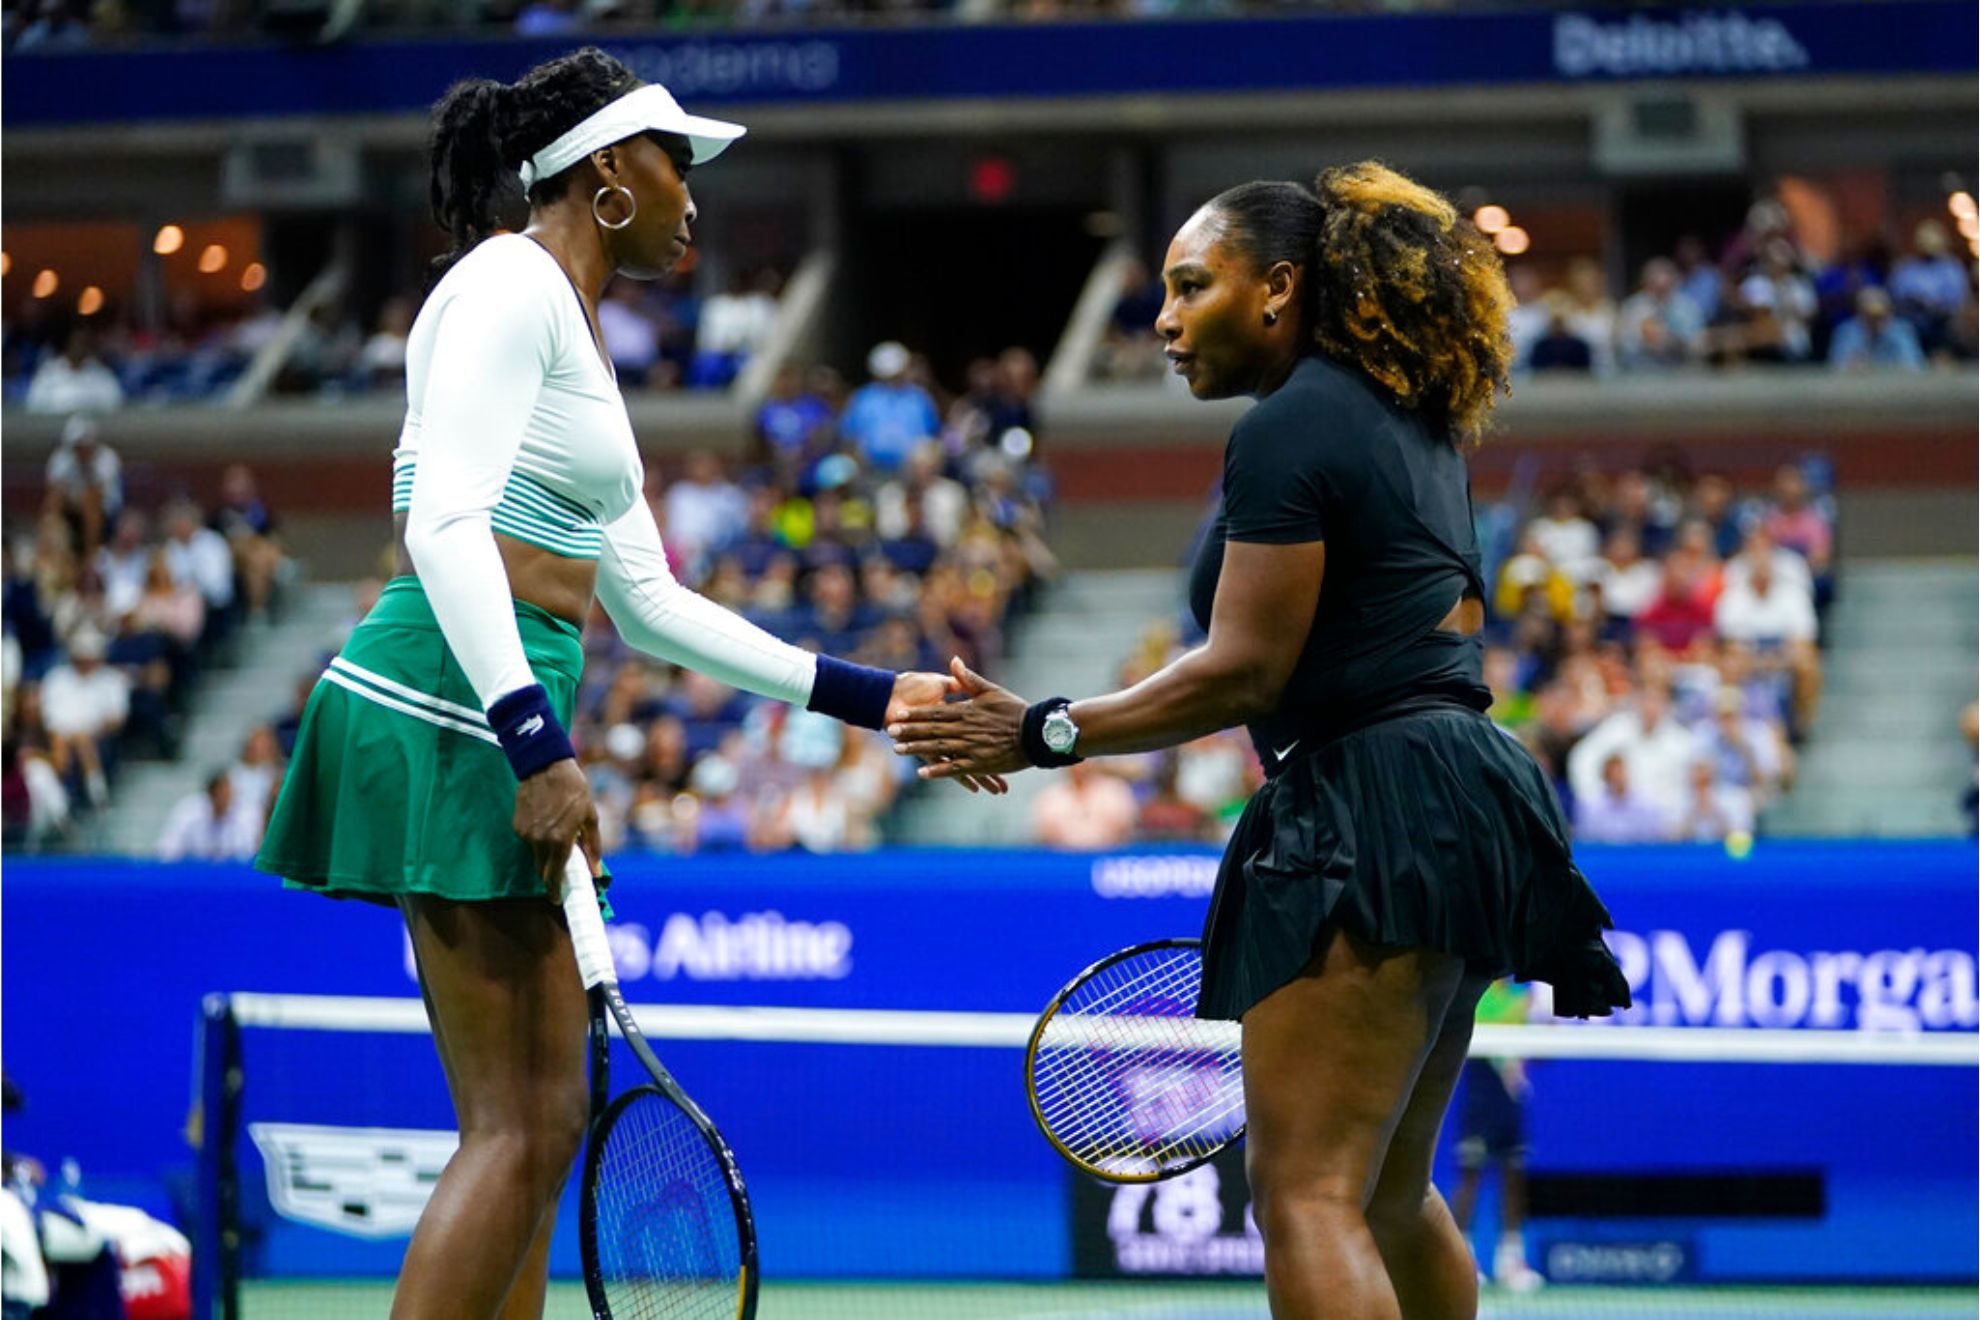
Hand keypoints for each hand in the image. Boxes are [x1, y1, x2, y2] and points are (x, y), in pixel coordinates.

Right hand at [512, 757, 599, 890]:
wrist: (545, 766)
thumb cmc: (574, 790)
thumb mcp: (590, 816)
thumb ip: (593, 847)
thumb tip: (596, 872)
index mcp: (560, 841)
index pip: (554, 877)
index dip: (554, 892)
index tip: (557, 901)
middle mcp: (540, 842)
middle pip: (542, 871)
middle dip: (551, 875)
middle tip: (562, 872)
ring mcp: (526, 834)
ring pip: (535, 856)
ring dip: (546, 855)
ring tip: (558, 836)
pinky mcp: (517, 826)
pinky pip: (528, 842)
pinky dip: (537, 841)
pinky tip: (546, 824)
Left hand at [889, 656, 1031, 780]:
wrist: (1036, 733)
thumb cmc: (1015, 710)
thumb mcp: (992, 690)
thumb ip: (969, 678)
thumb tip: (953, 660)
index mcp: (968, 711)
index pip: (936, 711)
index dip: (915, 713)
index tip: (897, 713)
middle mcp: (966, 729)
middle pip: (932, 730)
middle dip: (909, 731)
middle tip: (889, 732)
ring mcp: (972, 747)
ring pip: (939, 748)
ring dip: (917, 749)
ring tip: (898, 750)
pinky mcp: (980, 763)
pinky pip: (956, 768)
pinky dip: (939, 770)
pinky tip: (922, 773)